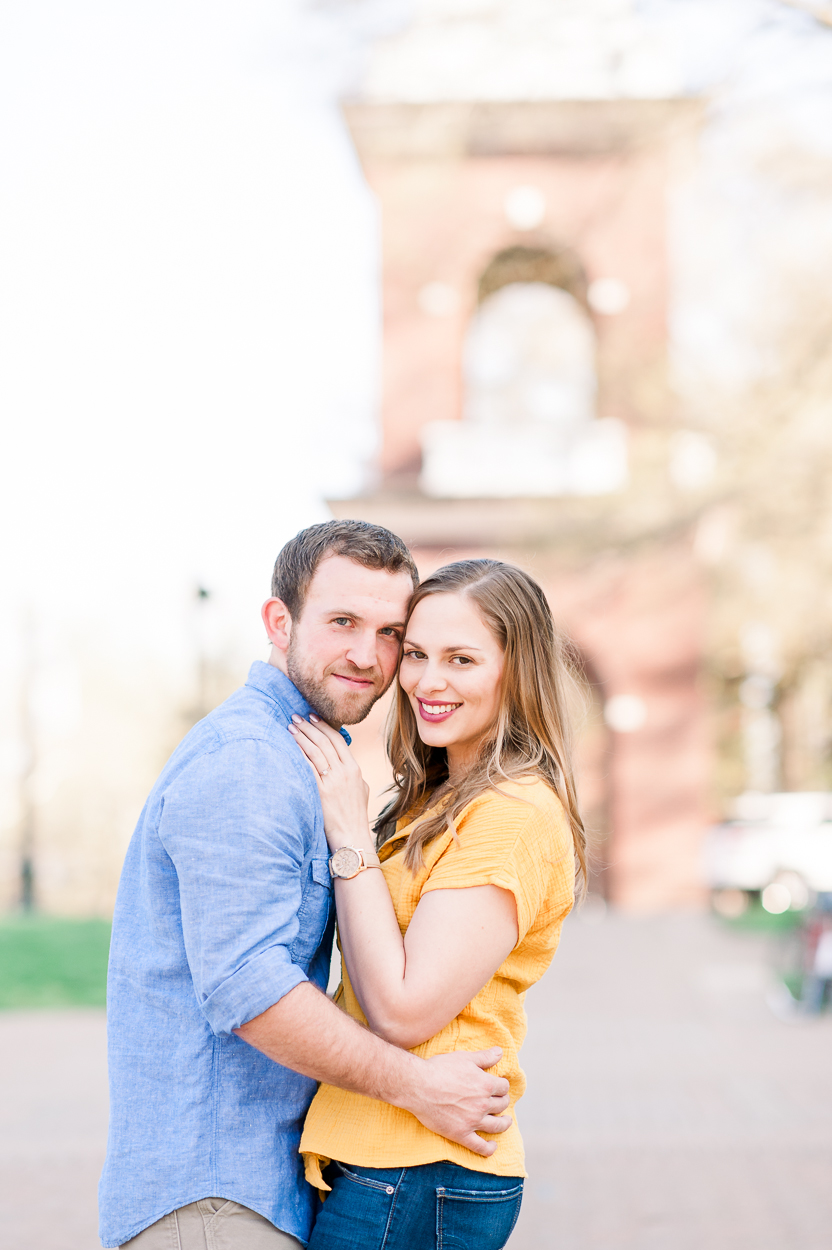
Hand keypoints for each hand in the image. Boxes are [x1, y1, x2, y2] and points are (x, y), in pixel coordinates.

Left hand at [288, 715, 371, 851]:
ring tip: (290, 727)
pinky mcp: (321, 793)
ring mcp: (333, 782)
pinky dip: (298, 755)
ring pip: (315, 752)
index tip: (312, 717)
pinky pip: (307, 768)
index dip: (324, 726)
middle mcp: (344, 772)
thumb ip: (353, 774)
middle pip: (324, 742)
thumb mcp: (361, 790)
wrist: (353, 839)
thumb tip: (344, 763)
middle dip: (309, 727)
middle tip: (296, 717)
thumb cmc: (355, 817)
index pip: (338, 740)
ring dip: (301, 737)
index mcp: (354, 769)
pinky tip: (290, 747)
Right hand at [400, 1047, 511, 1157]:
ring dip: (504, 1124)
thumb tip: (501, 1052)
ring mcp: (473, 1121)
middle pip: (502, 1105)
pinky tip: (493, 1146)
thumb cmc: (440, 1069)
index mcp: (486, 1084)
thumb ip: (485, 1057)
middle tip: (500, 1101)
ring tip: (506, 1122)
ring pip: (496, 1126)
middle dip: (503, 1102)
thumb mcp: (464, 1057)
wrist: (419, 1086)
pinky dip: (489, 1148)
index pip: (503, 1087)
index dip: (502, 1086)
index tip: (499, 1086)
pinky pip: (480, 1146)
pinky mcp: (461, 1134)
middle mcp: (483, 1104)